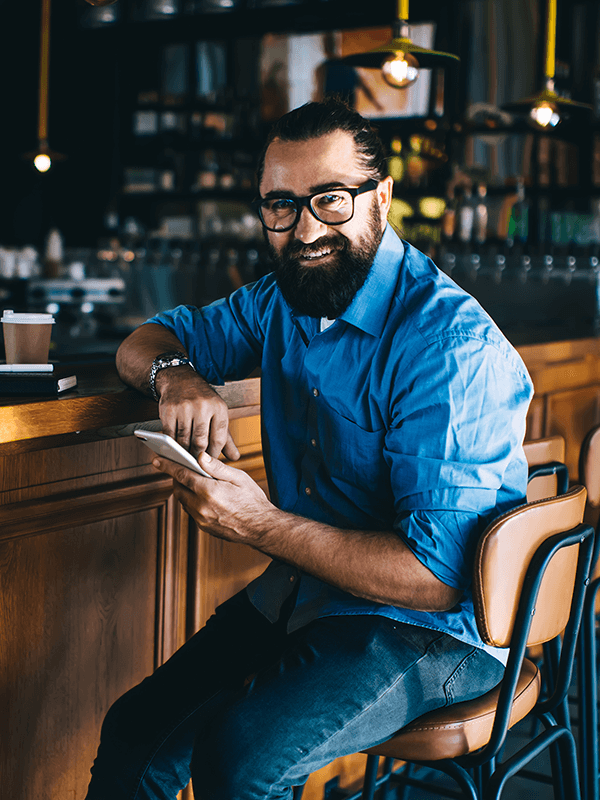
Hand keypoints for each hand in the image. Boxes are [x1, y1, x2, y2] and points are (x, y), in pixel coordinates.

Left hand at [151, 451, 273, 545]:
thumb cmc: (253, 501)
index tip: (157, 460)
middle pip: (179, 489)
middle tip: (182, 469)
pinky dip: (192, 502)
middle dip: (177, 478)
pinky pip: (191, 511)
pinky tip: (202, 496)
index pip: (182, 475)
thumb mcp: (239, 478)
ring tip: (194, 482)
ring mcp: (201, 519)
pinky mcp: (204, 527)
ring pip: (183, 501)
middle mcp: (201, 507)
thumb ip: (217, 467)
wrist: (261, 528)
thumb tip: (200, 456)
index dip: (168, 466)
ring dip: (185, 491)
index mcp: (209, 491)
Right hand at [155, 367, 239, 460]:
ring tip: (185, 458)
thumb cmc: (203, 401)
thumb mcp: (218, 414)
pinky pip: (170, 434)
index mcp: (219, 408)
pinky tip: (174, 448)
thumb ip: (226, 438)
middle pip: (201, 441)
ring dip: (184, 452)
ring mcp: (185, 408)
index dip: (215, 454)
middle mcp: (203, 406)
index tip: (211, 464)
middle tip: (196, 464)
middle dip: (198, 456)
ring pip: (184, 439)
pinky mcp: (169, 410)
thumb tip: (235, 458)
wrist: (180, 380)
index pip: (219, 438)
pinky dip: (172, 444)